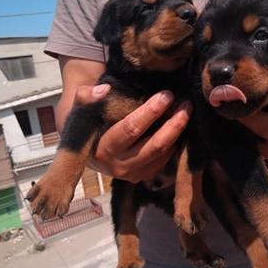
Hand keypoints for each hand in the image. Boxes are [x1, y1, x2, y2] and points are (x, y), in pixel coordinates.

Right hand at [76, 87, 191, 182]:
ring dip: (177, 133)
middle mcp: (117, 167)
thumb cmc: (85, 125)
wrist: (85, 149)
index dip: (150, 112)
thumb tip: (103, 89)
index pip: (131, 130)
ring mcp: (131, 175)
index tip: (166, 95)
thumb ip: (85, 97)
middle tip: (186, 104)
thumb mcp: (79, 110)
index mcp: (102, 150)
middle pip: (153, 146)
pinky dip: (173, 145)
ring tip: (187, 112)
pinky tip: (179, 128)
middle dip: (173, 124)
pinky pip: (163, 162)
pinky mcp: (141, 177)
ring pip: (161, 155)